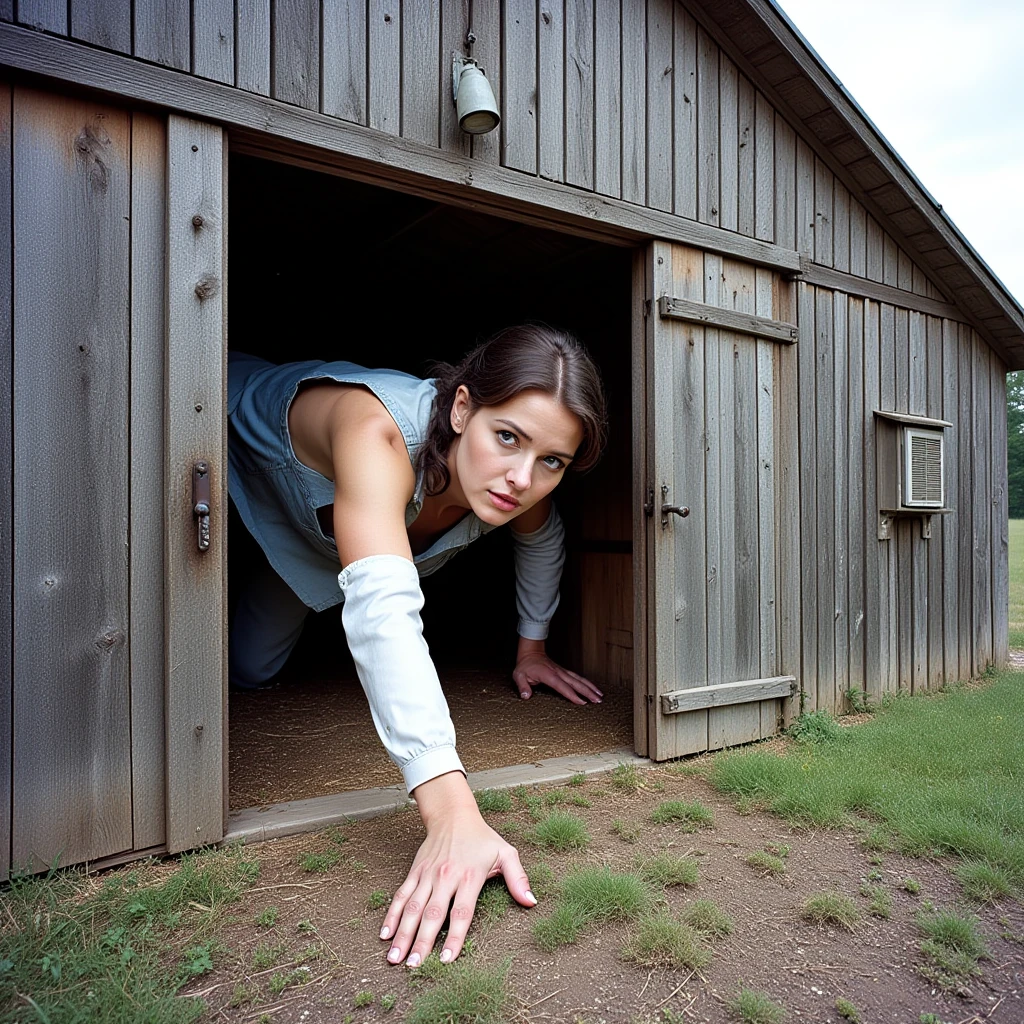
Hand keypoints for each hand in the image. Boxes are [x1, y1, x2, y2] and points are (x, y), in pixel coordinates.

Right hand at [380, 772, 534, 966]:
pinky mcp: (415, 871)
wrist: (454, 815)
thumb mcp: (506, 853)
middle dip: (422, 942)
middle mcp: (446, 877)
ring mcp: (428, 875)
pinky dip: (392, 915)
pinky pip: (401, 895)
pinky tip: (385, 934)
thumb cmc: (482, 838)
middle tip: (414, 966)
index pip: (461, 912)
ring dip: (403, 933)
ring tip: (395, 958)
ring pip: (412, 907)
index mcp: (469, 877)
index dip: (454, 937)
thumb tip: (531, 902)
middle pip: (433, 914)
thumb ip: (518, 878)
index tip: (447, 959)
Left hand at [513, 638, 603, 704]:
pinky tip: (593, 688)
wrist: (531, 652)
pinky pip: (577, 678)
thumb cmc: (525, 665)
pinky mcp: (564, 672)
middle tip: (598, 701)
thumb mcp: (518, 676)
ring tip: (600, 696)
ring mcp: (563, 671)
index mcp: (548, 675)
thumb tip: (525, 697)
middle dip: (588, 692)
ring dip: (590, 687)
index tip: (582, 702)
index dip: (572, 695)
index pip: (562, 686)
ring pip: (579, 679)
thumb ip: (522, 686)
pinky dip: (586, 683)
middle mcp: (558, 673)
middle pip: (576, 683)